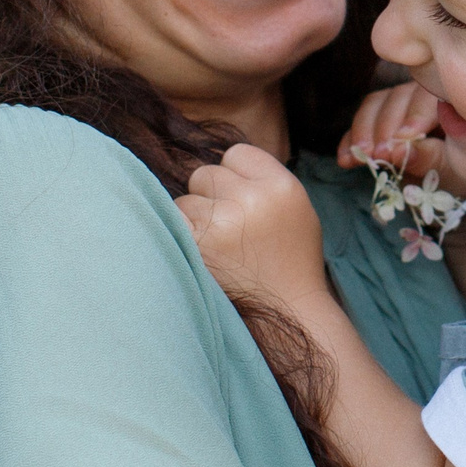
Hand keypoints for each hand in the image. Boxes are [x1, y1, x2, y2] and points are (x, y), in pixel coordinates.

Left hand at [178, 143, 328, 304]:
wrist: (291, 312)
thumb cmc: (289, 261)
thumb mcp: (294, 209)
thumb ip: (262, 181)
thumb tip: (219, 163)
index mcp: (282, 186)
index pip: (236, 154)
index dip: (233, 177)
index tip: (240, 202)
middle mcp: (254, 200)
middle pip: (205, 174)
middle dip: (209, 197)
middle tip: (228, 231)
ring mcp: (223, 224)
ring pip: (184, 200)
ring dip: (193, 222)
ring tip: (219, 250)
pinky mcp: (197, 249)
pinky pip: (171, 224)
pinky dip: (179, 238)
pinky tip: (200, 256)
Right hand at [335, 82, 460, 189]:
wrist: (462, 171)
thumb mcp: (455, 169)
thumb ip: (431, 157)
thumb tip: (401, 151)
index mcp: (450, 97)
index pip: (429, 96)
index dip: (414, 115)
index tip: (402, 141)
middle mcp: (423, 91)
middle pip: (398, 98)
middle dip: (385, 128)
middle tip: (378, 156)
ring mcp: (400, 100)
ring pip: (376, 104)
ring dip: (363, 131)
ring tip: (360, 158)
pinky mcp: (380, 114)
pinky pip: (361, 119)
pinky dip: (351, 138)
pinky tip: (346, 159)